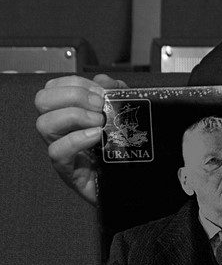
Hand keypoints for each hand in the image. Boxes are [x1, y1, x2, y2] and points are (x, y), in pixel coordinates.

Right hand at [34, 74, 126, 204]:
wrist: (134, 183)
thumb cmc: (124, 148)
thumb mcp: (124, 113)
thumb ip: (116, 93)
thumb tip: (103, 81)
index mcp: (71, 112)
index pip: (54, 87)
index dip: (75, 83)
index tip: (100, 91)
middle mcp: (61, 129)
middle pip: (42, 100)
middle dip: (72, 95)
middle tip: (98, 106)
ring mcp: (62, 149)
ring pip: (44, 124)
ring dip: (75, 116)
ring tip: (99, 123)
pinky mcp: (69, 170)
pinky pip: (57, 152)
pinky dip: (77, 139)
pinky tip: (96, 136)